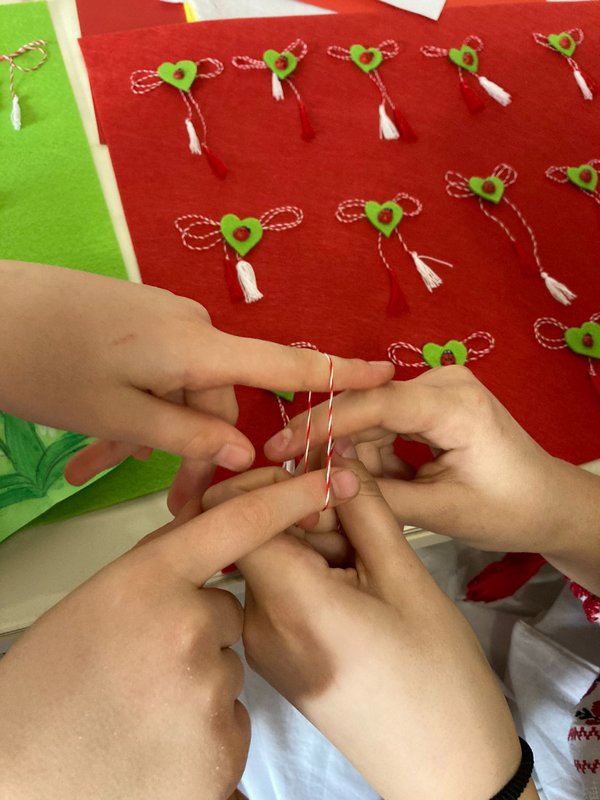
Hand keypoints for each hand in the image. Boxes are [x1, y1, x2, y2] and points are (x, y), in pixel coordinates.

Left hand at [0, 261, 392, 512]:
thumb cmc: (47, 363)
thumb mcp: (118, 414)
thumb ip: (187, 437)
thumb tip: (245, 456)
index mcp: (196, 348)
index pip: (283, 365)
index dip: (338, 374)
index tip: (389, 373)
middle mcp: (189, 329)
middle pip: (220, 399)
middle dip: (201, 452)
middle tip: (174, 506)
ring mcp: (159, 324)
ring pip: (179, 393)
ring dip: (153, 436)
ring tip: (101, 471)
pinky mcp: (134, 324)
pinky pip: (152, 376)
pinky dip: (132, 411)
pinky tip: (91, 447)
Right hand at [0, 465, 359, 799]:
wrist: (25, 771)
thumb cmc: (50, 681)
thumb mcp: (98, 601)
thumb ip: (157, 568)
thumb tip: (203, 537)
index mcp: (150, 581)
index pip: (236, 524)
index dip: (287, 497)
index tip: (327, 477)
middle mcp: (186, 628)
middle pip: (226, 613)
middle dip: (199, 631)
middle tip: (148, 662)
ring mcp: (206, 692)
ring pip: (227, 669)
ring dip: (199, 684)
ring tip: (147, 708)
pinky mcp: (222, 753)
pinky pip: (231, 722)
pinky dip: (204, 732)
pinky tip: (161, 744)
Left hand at [204, 455, 524, 799]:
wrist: (447, 771)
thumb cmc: (438, 676)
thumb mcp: (406, 580)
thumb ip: (364, 513)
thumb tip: (336, 459)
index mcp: (286, 605)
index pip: (237, 518)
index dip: (269, 483)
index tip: (318, 465)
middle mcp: (257, 627)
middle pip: (255, 538)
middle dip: (298, 511)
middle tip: (360, 514)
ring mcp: (263, 647)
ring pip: (270, 562)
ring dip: (310, 542)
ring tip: (369, 559)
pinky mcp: (278, 659)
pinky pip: (279, 593)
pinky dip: (309, 571)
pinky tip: (356, 584)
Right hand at [264, 366, 599, 592]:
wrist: (549, 503)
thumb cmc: (508, 510)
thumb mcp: (441, 512)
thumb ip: (379, 494)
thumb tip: (323, 480)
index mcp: (456, 405)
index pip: (376, 404)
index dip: (323, 424)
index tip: (280, 447)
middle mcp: (445, 383)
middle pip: (368, 406)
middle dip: (328, 440)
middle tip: (286, 471)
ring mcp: (439, 389)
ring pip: (372, 415)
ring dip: (348, 450)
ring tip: (319, 483)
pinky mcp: (434, 403)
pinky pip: (387, 423)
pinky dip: (369, 451)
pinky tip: (356, 477)